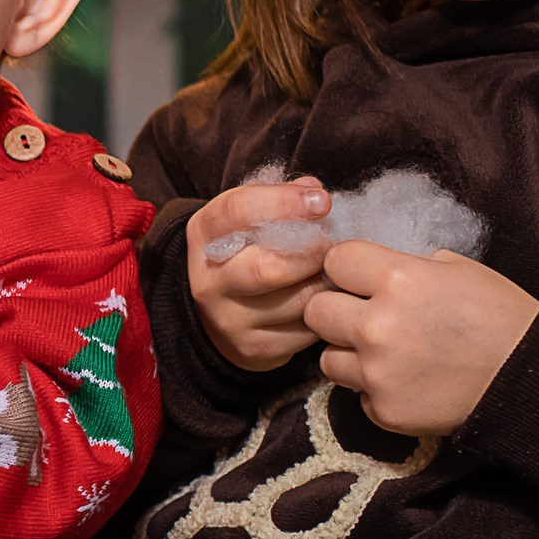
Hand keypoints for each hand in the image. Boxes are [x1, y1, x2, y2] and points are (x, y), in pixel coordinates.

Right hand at [187, 177, 334, 370]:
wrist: (217, 312)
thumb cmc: (243, 251)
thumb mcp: (247, 218)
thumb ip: (277, 198)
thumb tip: (313, 190)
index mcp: (204, 236)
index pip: (237, 212)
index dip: (283, 202)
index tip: (321, 200)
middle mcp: (208, 281)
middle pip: (267, 268)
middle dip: (312, 253)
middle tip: (334, 244)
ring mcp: (229, 320)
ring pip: (295, 302)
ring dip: (326, 283)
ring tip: (334, 270)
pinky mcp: (254, 348)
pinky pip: (305, 331)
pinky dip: (326, 312)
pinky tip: (327, 298)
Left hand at [305, 242, 538, 435]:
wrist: (532, 379)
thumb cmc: (499, 315)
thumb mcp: (457, 269)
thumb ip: (405, 266)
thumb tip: (368, 267)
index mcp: (399, 279)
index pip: (336, 260)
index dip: (348, 267)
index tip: (361, 276)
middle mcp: (379, 325)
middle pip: (316, 310)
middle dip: (336, 310)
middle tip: (363, 316)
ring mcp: (378, 372)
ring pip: (327, 357)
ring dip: (349, 353)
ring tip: (386, 353)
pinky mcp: (384, 410)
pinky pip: (356, 394)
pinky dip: (375, 389)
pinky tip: (407, 381)